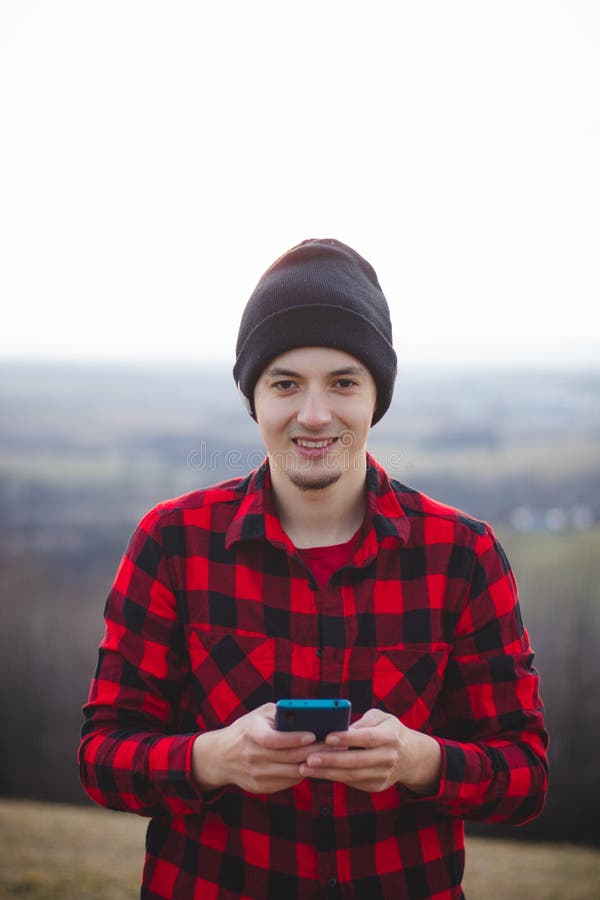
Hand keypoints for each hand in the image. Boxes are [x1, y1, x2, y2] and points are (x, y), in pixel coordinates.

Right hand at [192, 703, 323, 793]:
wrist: (220, 757)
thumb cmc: (246, 730)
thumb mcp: (258, 716)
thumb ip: (280, 713)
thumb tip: (308, 714)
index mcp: (251, 734)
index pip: (273, 739)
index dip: (294, 738)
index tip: (312, 735)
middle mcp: (252, 756)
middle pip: (288, 757)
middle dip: (315, 750)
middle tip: (335, 744)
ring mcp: (256, 774)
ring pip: (291, 772)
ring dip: (313, 764)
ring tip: (331, 755)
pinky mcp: (260, 787)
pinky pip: (287, 782)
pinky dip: (302, 774)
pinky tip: (315, 765)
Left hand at [298, 708, 441, 793]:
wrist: (411, 756)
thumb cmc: (389, 730)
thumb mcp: (381, 717)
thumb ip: (362, 721)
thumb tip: (340, 727)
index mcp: (391, 736)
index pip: (367, 738)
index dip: (347, 738)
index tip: (327, 737)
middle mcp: (389, 757)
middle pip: (357, 761)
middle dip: (330, 760)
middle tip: (308, 758)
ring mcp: (384, 775)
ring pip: (352, 775)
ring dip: (326, 773)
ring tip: (305, 768)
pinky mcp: (377, 786)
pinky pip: (353, 782)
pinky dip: (334, 778)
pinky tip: (317, 773)